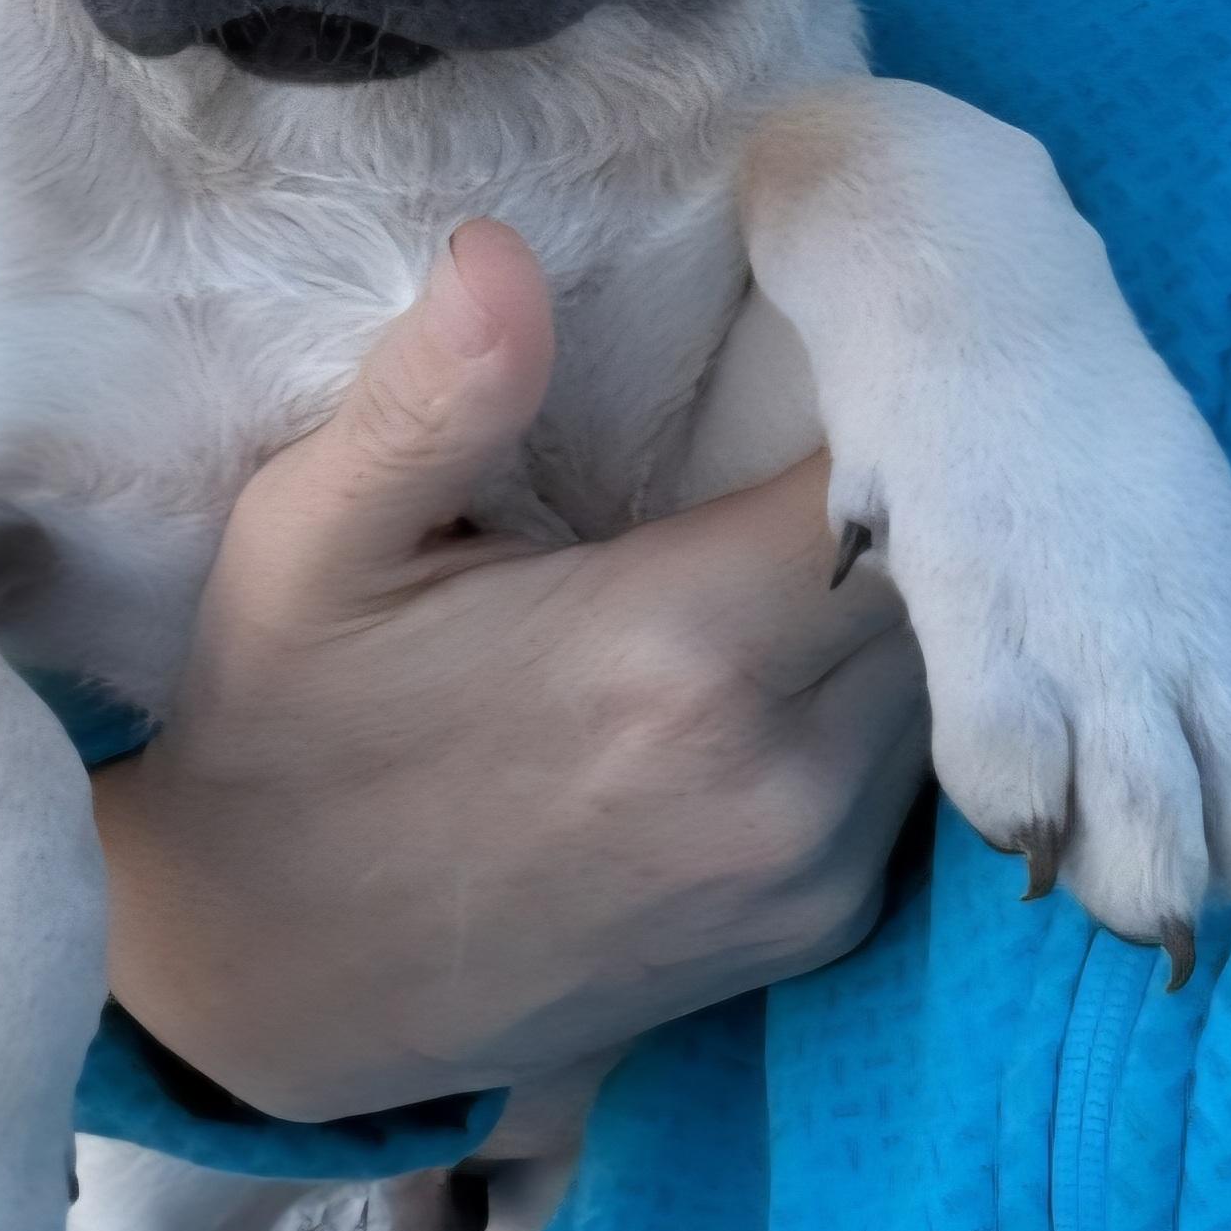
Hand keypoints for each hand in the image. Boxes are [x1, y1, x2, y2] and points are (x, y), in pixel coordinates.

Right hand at [93, 221, 931, 1125]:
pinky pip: (911, 772)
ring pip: (949, 683)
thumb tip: (501, 247)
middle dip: (920, 488)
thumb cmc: (286, 730)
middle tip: (845, 393)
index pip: (901, 488)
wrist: (272, 984)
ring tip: (818, 511)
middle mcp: (784, 775)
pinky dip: (880, 696)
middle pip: (959, 587)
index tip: (847, 324)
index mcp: (681, 650)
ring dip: (908, 595)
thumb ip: (428, 400)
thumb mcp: (305, 543)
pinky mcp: (817, 933)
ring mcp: (813, 871)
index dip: (897, 394)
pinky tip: (783, 644)